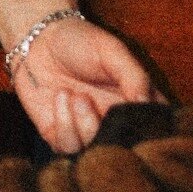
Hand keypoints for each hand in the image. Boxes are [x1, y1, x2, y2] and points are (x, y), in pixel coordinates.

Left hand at [0, 0, 159, 153]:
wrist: (37, 41)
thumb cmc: (80, 41)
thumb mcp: (112, 51)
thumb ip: (134, 77)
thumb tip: (145, 104)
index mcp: (136, 101)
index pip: (155, 126)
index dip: (149, 129)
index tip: (132, 114)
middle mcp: (113, 121)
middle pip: (124, 146)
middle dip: (109, 129)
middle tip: (90, 98)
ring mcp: (87, 131)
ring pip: (95, 150)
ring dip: (84, 124)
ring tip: (76, 96)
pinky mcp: (60, 137)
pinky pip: (68, 147)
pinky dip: (64, 123)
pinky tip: (61, 97)